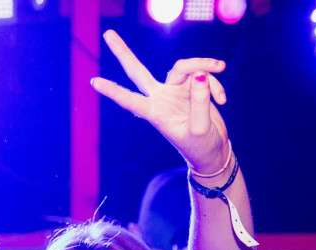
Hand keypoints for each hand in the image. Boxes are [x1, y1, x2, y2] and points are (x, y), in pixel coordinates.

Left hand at [90, 30, 230, 173]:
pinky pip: (203, 75)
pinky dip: (215, 85)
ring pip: (185, 68)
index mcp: (155, 113)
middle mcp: (161, 98)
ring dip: (205, 70)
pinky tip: (222, 100)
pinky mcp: (192, 86)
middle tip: (108, 34)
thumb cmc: (201, 146)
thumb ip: (200, 101)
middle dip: (123, 53)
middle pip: (138, 71)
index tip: (93, 82)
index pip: (130, 100)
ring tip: (221, 89)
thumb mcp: (200, 128)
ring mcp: (175, 90)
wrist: (213, 150)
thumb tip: (200, 73)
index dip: (113, 91)